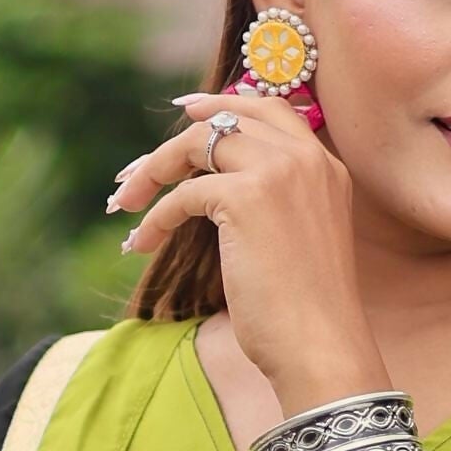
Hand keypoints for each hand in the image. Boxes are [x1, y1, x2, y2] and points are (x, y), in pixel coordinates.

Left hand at [109, 89, 386, 403]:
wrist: (321, 346)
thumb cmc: (307, 312)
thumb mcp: (296, 239)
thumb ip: (272, 203)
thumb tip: (214, 186)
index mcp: (326, 167)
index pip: (271, 109)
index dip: (225, 104)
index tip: (188, 111)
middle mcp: (306, 159)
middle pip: (227, 119)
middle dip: (175, 140)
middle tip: (137, 171)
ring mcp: (278, 172)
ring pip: (199, 142)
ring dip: (154, 169)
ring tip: (124, 201)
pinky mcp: (246, 197)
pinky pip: (183, 194)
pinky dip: (155, 217)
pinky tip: (142, 242)